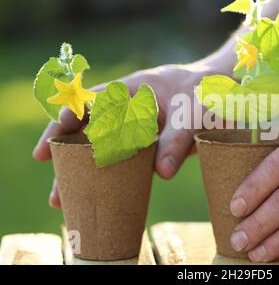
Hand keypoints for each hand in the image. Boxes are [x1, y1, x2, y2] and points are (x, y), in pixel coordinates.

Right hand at [33, 56, 230, 208]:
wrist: (220, 95)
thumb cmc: (203, 93)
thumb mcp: (192, 112)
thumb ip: (177, 139)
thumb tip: (162, 173)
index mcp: (132, 90)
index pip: (93, 99)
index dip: (71, 114)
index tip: (56, 133)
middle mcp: (126, 110)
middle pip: (87, 128)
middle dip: (65, 150)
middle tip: (48, 172)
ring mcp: (134, 130)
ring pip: (100, 149)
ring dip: (83, 171)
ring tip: (63, 199)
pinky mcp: (145, 148)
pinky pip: (122, 163)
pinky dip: (109, 178)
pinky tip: (98, 196)